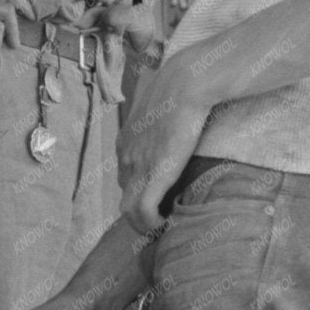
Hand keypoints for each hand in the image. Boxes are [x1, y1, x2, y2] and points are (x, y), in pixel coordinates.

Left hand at [117, 53, 214, 234]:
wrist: (184, 83)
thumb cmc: (178, 88)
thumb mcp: (161, 108)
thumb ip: (160, 121)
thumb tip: (174, 123)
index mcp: (126, 142)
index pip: (125, 176)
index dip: (140, 191)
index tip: (158, 199)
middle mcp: (127, 157)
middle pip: (125, 195)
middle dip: (139, 212)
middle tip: (160, 219)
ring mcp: (139, 166)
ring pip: (128, 209)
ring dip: (143, 224)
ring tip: (161, 226)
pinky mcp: (155, 173)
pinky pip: (143, 210)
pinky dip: (151, 222)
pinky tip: (165, 222)